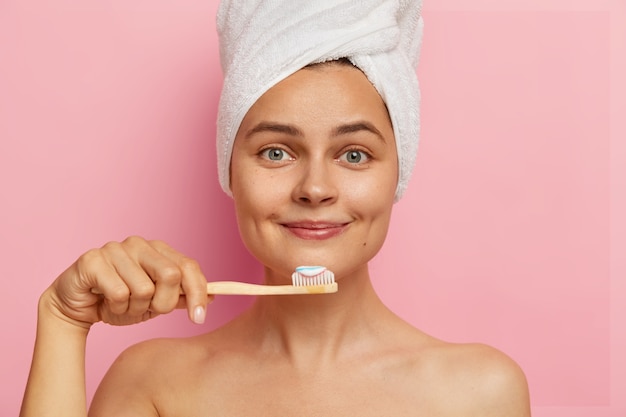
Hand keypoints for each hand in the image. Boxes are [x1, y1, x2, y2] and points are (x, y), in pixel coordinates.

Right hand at [41, 236, 210, 327]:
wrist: (76, 307)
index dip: (199, 292)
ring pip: (144, 289)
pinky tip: (104, 302)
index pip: (188, 266)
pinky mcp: (93, 260)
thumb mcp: (155, 303)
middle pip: (171, 276)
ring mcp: (115, 249)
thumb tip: (213, 296)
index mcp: (158, 250)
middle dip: (163, 303)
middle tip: (147, 310)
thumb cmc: (118, 301)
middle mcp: (139, 244)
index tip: (199, 318)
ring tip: (121, 305)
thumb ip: (181, 297)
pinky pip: (119, 293)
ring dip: (134, 308)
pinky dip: (115, 307)